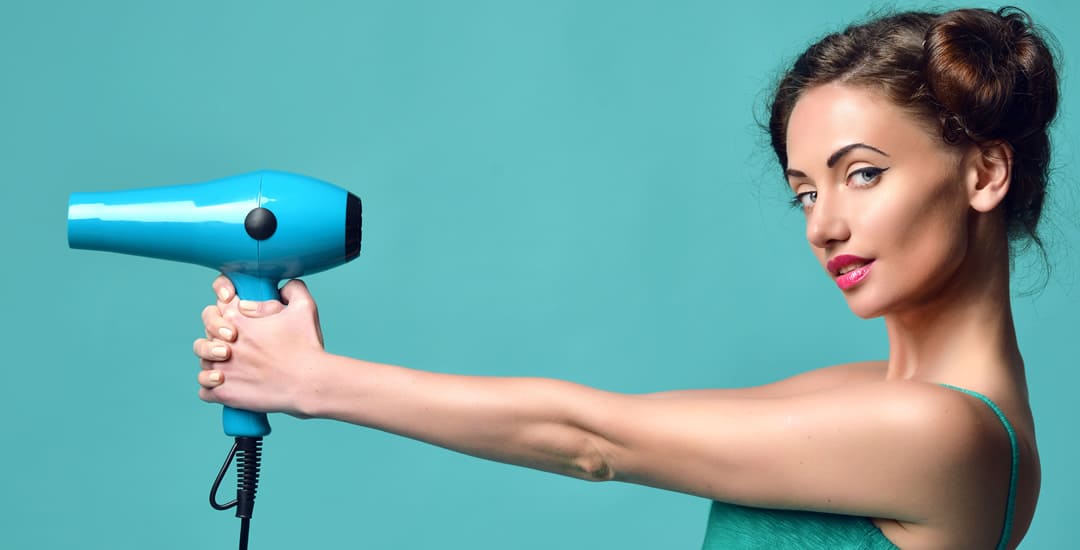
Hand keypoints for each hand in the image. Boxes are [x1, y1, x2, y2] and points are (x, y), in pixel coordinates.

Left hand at [193, 275, 325, 416]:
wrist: (309, 382)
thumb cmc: (307, 346)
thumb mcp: (305, 307)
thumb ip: (292, 289)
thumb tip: (280, 287)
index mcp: (237, 319)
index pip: (215, 308)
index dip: (224, 312)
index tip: (237, 321)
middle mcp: (224, 342)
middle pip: (205, 334)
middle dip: (217, 338)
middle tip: (236, 345)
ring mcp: (221, 369)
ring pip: (203, 362)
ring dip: (214, 363)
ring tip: (231, 365)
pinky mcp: (223, 393)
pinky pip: (204, 390)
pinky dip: (213, 387)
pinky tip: (227, 385)